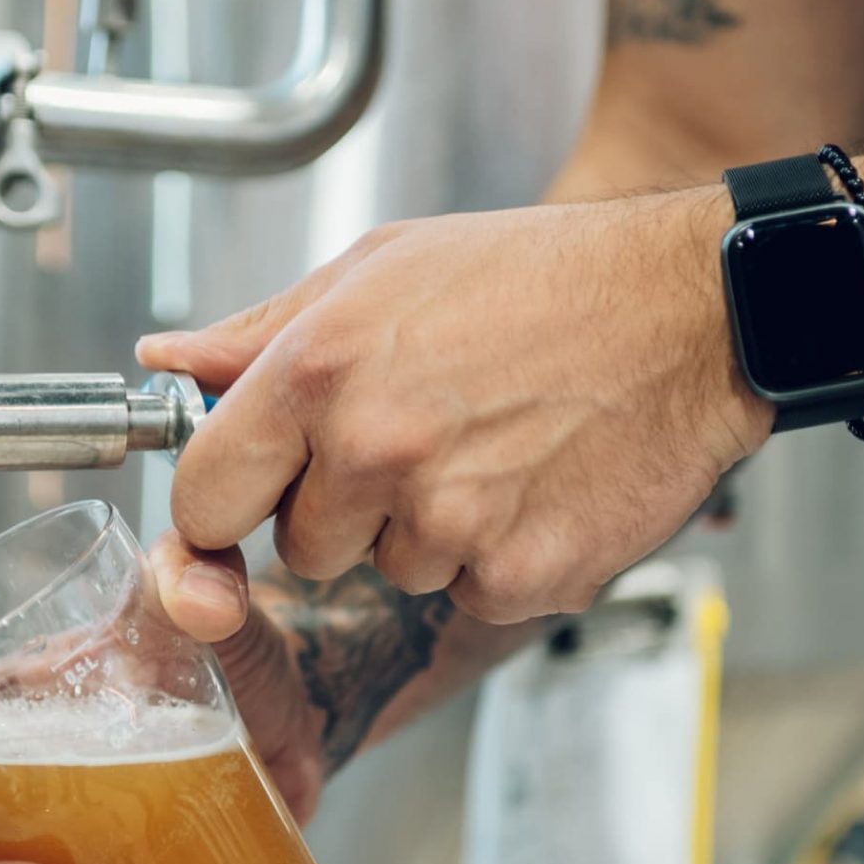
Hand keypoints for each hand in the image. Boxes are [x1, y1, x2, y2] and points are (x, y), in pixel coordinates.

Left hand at [139, 188, 770, 623]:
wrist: (694, 311)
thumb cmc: (541, 277)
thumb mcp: (383, 268)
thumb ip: (263, 330)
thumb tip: (170, 363)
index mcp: (318, 369)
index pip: (203, 497)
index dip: (228, 503)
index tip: (257, 492)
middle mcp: (374, 449)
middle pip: (299, 549)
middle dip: (345, 511)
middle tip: (422, 437)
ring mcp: (448, 521)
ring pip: (389, 573)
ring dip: (428, 532)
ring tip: (494, 447)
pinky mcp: (519, 576)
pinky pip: (468, 595)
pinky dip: (498, 558)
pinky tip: (538, 484)